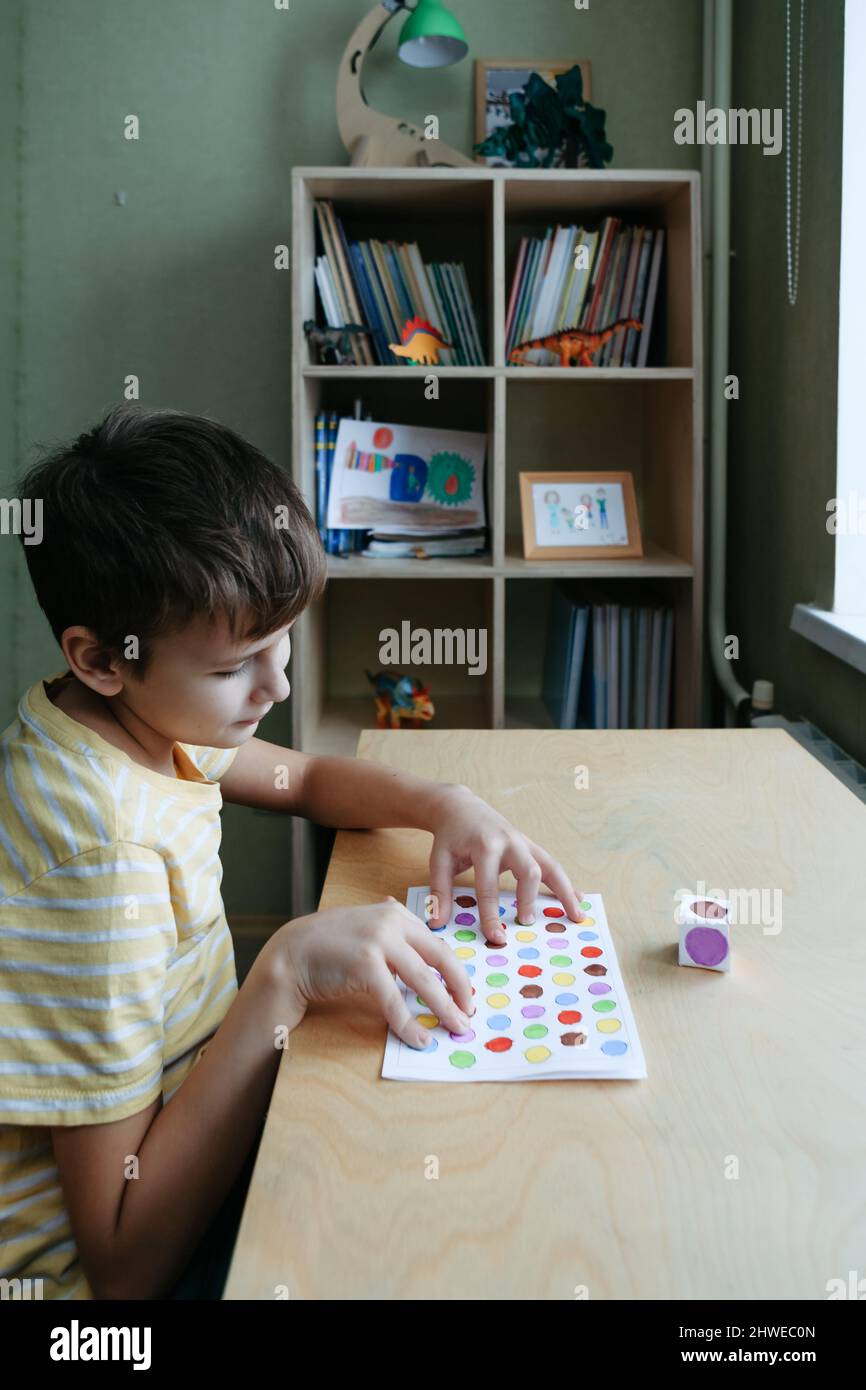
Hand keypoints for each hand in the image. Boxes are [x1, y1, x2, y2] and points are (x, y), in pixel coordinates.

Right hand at [275, 898, 474, 1049]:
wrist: (291, 953)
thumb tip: (402, 910)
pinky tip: (419, 1038)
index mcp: (395, 914)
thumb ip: (385, 922)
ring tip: (456, 1028)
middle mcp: (391, 922)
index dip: (455, 972)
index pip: (437, 945)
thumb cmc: (327, 942)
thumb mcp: (362, 923)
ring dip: (444, 1008)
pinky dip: (409, 1023)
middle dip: (459, 989)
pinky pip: (394, 1001)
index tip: (464, 993)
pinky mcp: (365, 966)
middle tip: (469, 1013)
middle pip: (440, 959)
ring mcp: (378, 942)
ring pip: (424, 981)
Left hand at [424, 784, 584, 942]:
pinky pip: (551, 864)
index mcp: (484, 846)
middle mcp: (509, 841)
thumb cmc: (450, 837)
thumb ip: (440, 892)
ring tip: (577, 915)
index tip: (496, 938)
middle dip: (529, 899)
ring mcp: (523, 842)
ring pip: (550, 865)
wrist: (460, 807)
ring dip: (565, 891)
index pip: (489, 886)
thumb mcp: (440, 861)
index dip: (492, 914)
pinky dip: (565, 882)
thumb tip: (436, 924)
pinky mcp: (529, 845)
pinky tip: (578, 899)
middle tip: (526, 924)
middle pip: (529, 871)